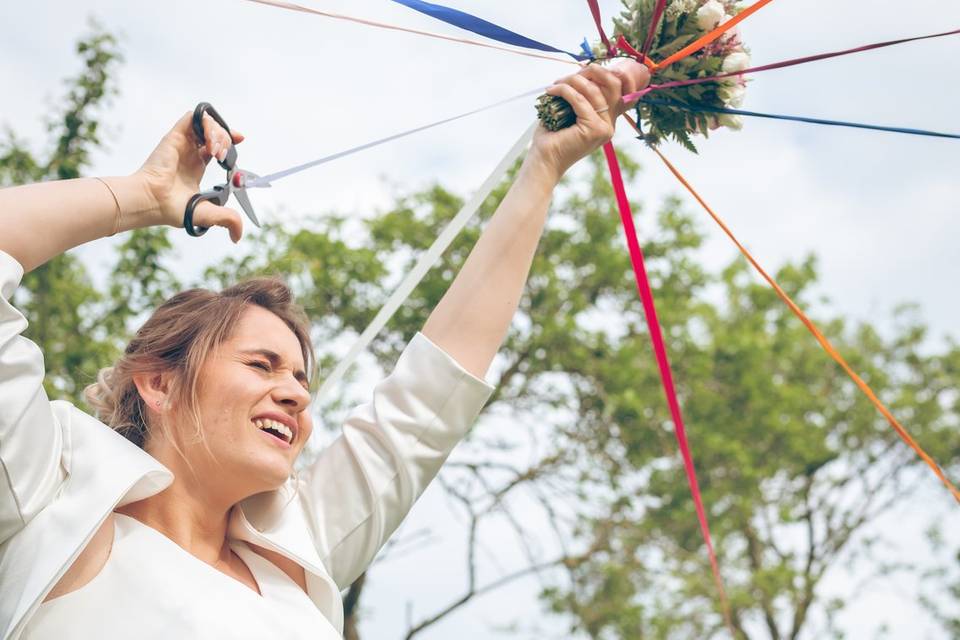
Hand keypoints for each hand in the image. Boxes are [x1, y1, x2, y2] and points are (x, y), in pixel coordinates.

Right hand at [136, 110, 246, 241]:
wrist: (152, 201)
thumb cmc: (171, 208)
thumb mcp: (208, 215)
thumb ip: (227, 220)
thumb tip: (238, 236)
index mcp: (195, 168)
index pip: (216, 148)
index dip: (230, 144)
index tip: (240, 144)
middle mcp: (189, 153)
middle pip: (215, 134)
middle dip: (227, 140)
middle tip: (224, 156)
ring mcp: (182, 143)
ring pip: (207, 124)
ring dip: (219, 133)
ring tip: (218, 152)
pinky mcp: (175, 136)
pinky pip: (193, 118)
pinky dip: (207, 125)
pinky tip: (210, 144)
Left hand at [529, 60, 649, 180]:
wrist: (544, 161)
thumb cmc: (552, 137)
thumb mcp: (568, 111)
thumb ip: (581, 95)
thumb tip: (581, 72)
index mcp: (606, 121)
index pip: (617, 90)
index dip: (606, 74)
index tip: (585, 70)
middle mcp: (609, 125)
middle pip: (613, 85)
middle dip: (593, 72)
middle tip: (573, 72)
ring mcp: (604, 128)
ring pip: (594, 91)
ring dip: (572, 81)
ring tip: (556, 84)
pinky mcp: (594, 129)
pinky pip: (579, 100)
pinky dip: (564, 91)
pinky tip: (552, 91)